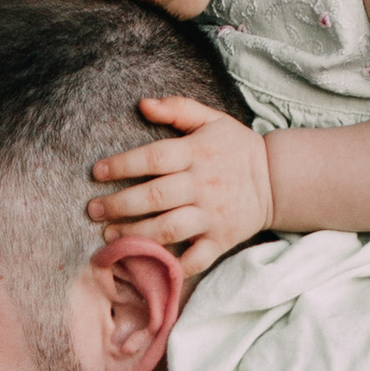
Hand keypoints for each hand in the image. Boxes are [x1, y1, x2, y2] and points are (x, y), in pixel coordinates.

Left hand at [88, 95, 273, 271]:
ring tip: (110, 236)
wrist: (276, 179)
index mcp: (197, 153)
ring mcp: (212, 215)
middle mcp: (203, 185)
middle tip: (93, 209)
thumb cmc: (235, 148)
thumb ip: (177, 108)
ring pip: (169, 228)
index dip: (122, 165)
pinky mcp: (221, 240)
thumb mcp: (212, 119)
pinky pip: (195, 259)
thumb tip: (143, 104)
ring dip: (136, 234)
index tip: (97, 172)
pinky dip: (171, 266)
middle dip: (119, 204)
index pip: (153, 158)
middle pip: (155, 196)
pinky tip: (146, 265)